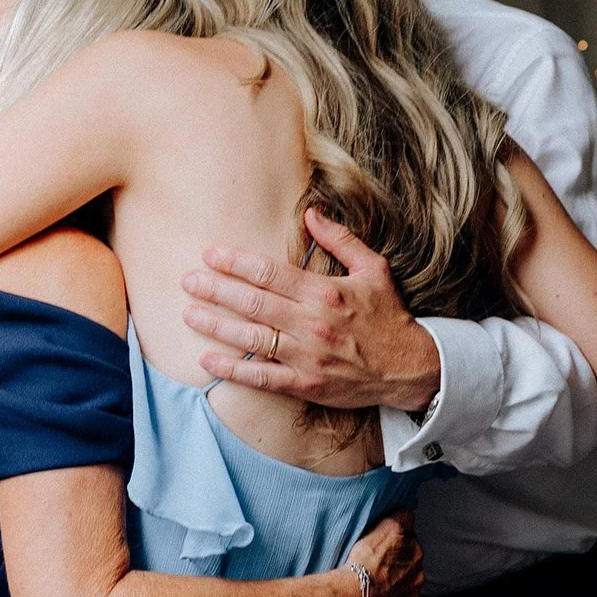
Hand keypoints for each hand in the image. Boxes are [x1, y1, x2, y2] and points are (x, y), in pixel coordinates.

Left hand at [181, 208, 440, 411]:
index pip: (270, 273)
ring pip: (251, 338)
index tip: (210, 255)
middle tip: (187, 281)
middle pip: (252, 303)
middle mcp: (311, 323)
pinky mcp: (305, 384)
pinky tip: (208, 361)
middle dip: (216, 290)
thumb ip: (341, 239)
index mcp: (325, 292)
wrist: (409, 367)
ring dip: (216, 326)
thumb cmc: (389, 316)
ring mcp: (307, 356)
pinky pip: (261, 377)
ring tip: (188, 315)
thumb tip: (311, 213)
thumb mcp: (374, 268)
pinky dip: (232, 370)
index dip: (236, 263)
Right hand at [344, 510, 422, 596]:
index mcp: (417, 553)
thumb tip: (408, 514)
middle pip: (409, 563)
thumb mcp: (386, 526)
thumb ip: (403, 517)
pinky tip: (377, 595)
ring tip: (375, 580)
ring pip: (405, 583)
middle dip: (397, 561)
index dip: (395, 540)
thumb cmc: (365, 561)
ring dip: (395, 580)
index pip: (410, 540)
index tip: (381, 544)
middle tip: (377, 562)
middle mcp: (419, 576)